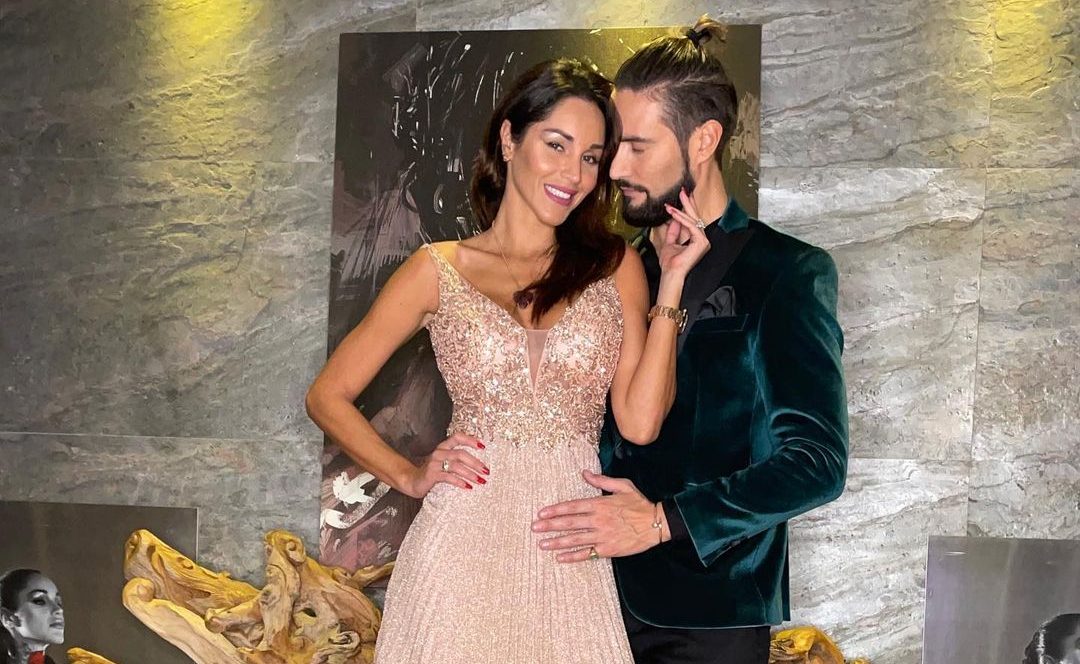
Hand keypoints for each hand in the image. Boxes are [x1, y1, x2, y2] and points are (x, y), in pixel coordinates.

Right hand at [401, 432, 488, 498]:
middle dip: (475, 462)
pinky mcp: (431, 474)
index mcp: (443, 447)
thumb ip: (457, 460)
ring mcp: (434, 463)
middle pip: (461, 453)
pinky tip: (468, 487)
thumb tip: (479, 465)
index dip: (470, 440)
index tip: (483, 446)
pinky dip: (460, 482)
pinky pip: (448, 477)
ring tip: (480, 481)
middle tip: (486, 471)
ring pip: (456, 466)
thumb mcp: (444, 462)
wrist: (412, 481)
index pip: (457, 437)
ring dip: (470, 474)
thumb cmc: (433, 472)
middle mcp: (439, 452)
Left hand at [530, 470, 666, 561]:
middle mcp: (598, 520)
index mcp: (600, 504)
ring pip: (575, 539)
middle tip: (535, 528)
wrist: (656, 523)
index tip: (541, 513)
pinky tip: (560, 558)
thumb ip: (601, 480)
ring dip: (557, 542)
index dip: (555, 510)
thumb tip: (584, 473)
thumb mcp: (622, 485)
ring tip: (542, 544)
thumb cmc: (639, 503)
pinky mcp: (607, 549)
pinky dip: (572, 556)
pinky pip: (587, 553)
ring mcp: (602, 536)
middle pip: (569, 523)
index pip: (572, 506)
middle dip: (550, 526)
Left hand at [656, 188, 710, 279]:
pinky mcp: (702, 242)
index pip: (692, 221)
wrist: (670, 273)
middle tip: (682, 190)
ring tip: (670, 205)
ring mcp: (704, 241)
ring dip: (680, 211)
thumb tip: (673, 218)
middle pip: (695, 218)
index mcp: (696, 240)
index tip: (680, 197)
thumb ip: (673, 231)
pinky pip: (691, 226)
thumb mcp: (669, 242)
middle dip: (688, 203)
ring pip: (692, 220)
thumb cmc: (670, 263)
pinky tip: (673, 213)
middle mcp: (702, 240)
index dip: (686, 208)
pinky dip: (681, 219)